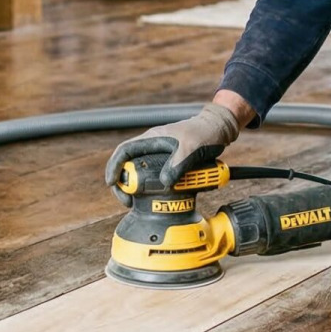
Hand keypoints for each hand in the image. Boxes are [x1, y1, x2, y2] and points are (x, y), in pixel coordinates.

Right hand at [103, 99, 243, 200]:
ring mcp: (160, 155)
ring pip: (141, 172)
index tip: (112, 183)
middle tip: (127, 200)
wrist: (219, 129)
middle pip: (128, 165)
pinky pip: (155, 176)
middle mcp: (152, 147)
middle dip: (123, 183)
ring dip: (136, 188)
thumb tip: (164, 182)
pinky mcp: (169, 163)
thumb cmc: (204, 133)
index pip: (124, 151)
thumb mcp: (191, 148)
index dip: (114, 166)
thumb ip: (178, 164)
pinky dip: (152, 188)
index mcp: (152, 139)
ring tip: (137, 202)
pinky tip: (156, 197)